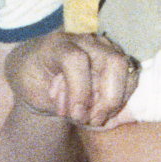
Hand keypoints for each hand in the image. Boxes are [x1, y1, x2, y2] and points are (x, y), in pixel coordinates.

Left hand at [3, 32, 139, 127]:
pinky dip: (122, 98)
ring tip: (97, 118)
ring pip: (126, 68)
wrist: (36, 66)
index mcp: (58, 44)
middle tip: (92, 121)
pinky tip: (104, 111)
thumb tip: (82, 111)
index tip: (75, 115)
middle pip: (112, 61)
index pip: (76, 60)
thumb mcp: (30, 89)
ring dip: (116, 99)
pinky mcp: (115, 57)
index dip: (79, 90)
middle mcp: (85, 40)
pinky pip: (131, 76)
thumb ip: (55, 99)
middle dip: (108, 98)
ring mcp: (103, 46)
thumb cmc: (32, 78)